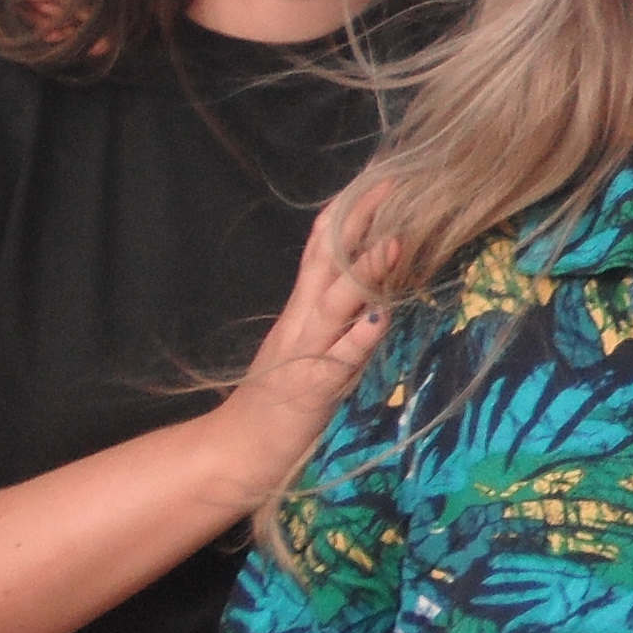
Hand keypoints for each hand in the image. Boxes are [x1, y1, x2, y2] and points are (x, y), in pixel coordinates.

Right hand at [195, 200, 390, 515]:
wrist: (236, 454)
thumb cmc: (279, 404)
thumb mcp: (311, 350)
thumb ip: (338, 319)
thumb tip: (377, 288)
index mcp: (302, 312)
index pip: (323, 249)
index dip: (350, 212)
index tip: (379, 177)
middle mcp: (302, 323)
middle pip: (328, 261)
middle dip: (359, 221)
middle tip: (393, 182)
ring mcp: (306, 354)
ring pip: (335, 302)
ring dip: (366, 272)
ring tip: (396, 242)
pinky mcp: (312, 390)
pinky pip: (337, 361)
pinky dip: (357, 340)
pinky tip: (379, 321)